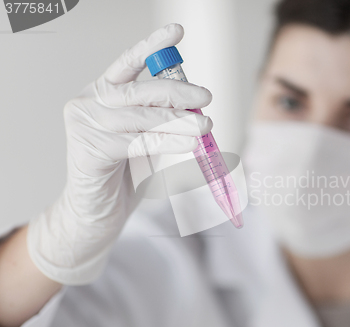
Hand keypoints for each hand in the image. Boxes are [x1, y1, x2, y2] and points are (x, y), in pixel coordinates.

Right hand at [26, 23, 212, 284]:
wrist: (99, 211)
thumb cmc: (126, 171)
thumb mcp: (147, 135)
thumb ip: (163, 117)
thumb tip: (197, 105)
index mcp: (103, 91)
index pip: (129, 63)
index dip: (153, 47)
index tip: (177, 32)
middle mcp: (89, 101)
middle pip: (139, 90)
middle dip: (178, 93)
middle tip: (206, 98)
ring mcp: (84, 124)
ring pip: (141, 118)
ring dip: (178, 122)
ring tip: (204, 126)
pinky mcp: (87, 149)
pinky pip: (136, 142)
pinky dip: (166, 142)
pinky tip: (187, 143)